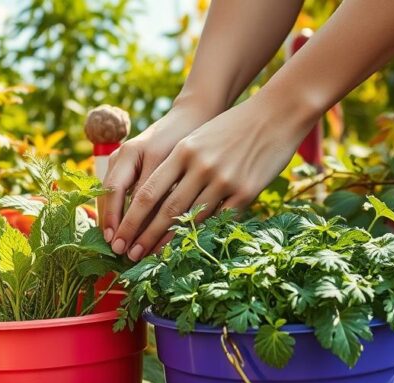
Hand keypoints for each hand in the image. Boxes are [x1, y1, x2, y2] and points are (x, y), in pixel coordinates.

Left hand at [111, 92, 316, 260]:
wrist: (275, 114)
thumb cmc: (230, 127)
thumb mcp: (196, 139)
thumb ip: (175, 164)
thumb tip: (148, 197)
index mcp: (182, 152)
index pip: (148, 192)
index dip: (131, 218)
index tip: (118, 236)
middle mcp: (200, 166)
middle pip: (165, 210)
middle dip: (144, 236)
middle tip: (128, 256)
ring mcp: (224, 179)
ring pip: (191, 219)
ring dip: (169, 241)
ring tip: (154, 257)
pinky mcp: (246, 191)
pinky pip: (220, 219)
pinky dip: (203, 234)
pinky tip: (189, 247)